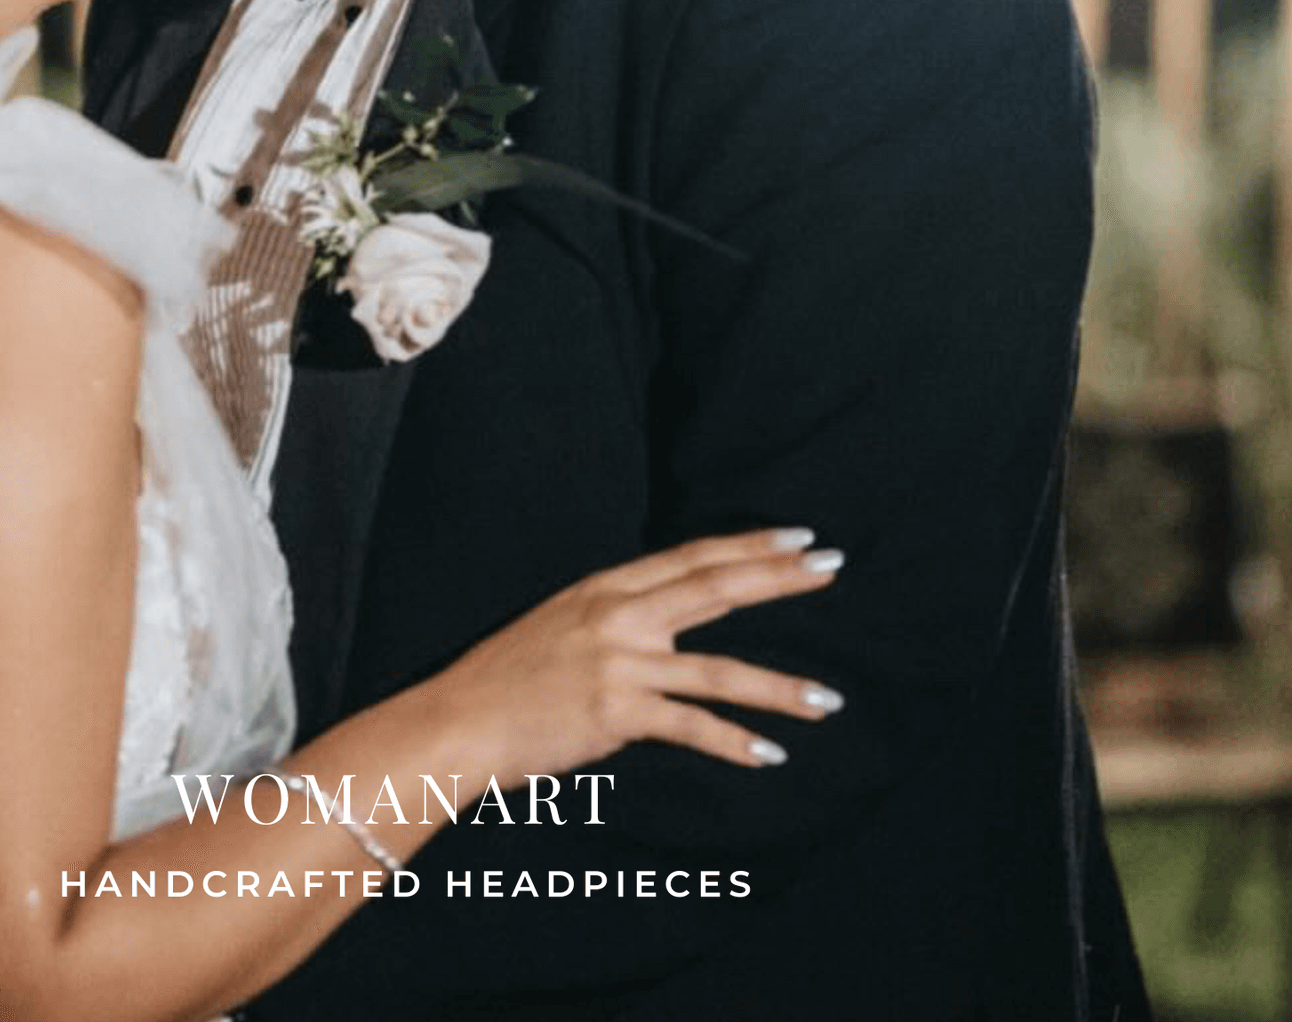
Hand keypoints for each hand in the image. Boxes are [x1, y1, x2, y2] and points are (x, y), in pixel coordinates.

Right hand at [428, 529, 843, 781]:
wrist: (459, 719)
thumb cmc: (505, 678)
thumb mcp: (560, 622)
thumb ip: (613, 616)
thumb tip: (661, 621)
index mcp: (606, 587)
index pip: (693, 557)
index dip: (750, 545)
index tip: (797, 536)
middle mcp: (619, 614)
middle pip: (716, 589)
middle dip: (780, 578)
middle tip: (832, 566)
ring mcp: (620, 662)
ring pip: (719, 670)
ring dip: (780, 687)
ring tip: (829, 700)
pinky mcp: (615, 711)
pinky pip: (690, 725)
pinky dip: (734, 742)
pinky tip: (771, 755)